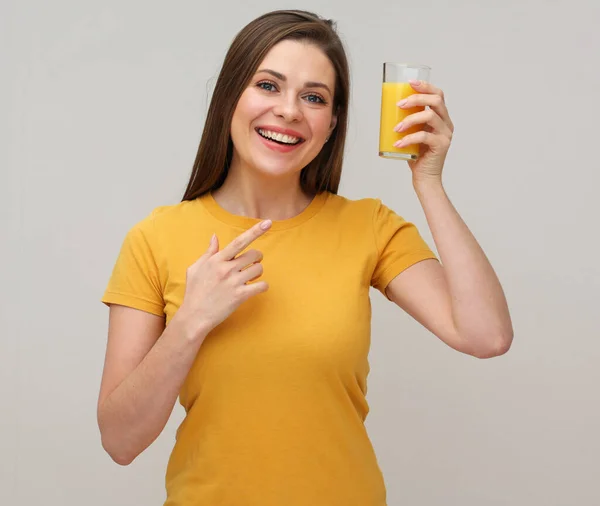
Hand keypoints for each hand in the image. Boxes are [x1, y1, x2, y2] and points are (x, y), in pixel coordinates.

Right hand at [178, 220, 271, 336]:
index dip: (255, 231)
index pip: (239, 241)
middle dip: (257, 258)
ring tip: (249, 278)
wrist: (194, 316)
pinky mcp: (240, 296)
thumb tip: (214, 236)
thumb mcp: (196, 268)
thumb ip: (208, 252)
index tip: (267, 223)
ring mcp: (234, 282)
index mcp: (216, 260)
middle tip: (251, 265)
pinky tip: (255, 289)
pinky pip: (262, 286)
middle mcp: (226, 268)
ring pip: (259, 269)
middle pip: (255, 254)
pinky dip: (262, 287)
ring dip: (258, 273)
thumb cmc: (194, 292)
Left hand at [394, 80, 453, 184]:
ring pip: (429, 116)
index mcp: (441, 117)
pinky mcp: (441, 146)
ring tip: (396, 128)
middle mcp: (446, 123)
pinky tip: (398, 144)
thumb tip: (388, 109)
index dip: (425, 86)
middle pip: (436, 100)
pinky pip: (424, 136)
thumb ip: (409, 122)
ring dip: (409, 119)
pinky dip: (408, 138)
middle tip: (399, 105)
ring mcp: (445, 134)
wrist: (424, 177)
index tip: (409, 83)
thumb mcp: (413, 133)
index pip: (438, 95)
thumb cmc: (416, 156)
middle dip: (416, 99)